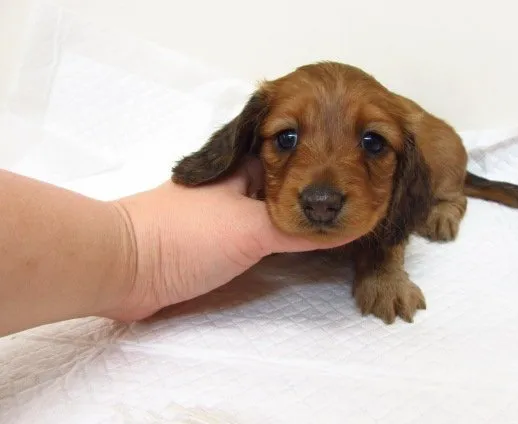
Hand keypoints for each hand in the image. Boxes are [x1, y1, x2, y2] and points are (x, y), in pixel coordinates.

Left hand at [108, 159, 353, 320]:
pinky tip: (302, 251)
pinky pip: (259, 239)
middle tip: (357, 205)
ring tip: (338, 227)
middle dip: (316, 195)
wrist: (123, 268)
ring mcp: (225, 216)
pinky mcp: (216, 246)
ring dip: (299, 220)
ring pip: (273, 212)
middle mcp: (236, 186)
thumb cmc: (187, 235)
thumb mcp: (250, 229)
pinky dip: (281, 244)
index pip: (294, 156)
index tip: (359, 173)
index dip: (325, 162)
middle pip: (287, 185)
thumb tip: (347, 227)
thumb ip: (298, 231)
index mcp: (242, 167)